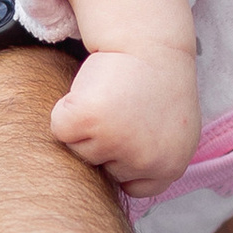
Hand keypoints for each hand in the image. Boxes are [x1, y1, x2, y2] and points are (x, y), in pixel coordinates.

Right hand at [52, 46, 203, 195]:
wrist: (149, 41)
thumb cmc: (156, 84)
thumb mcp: (172, 130)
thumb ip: (154, 161)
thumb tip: (124, 191)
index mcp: (170, 166)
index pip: (132, 187)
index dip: (124, 158)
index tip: (132, 130)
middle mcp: (146, 160)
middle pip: (101, 167)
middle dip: (105, 139)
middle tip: (124, 108)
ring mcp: (117, 141)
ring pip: (79, 149)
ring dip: (87, 124)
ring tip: (111, 97)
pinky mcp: (88, 119)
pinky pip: (60, 129)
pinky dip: (66, 109)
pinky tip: (91, 91)